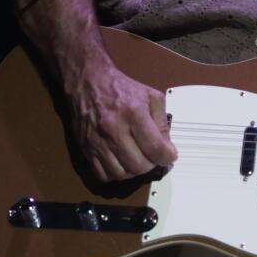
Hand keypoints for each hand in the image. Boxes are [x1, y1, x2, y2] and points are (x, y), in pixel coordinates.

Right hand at [65, 64, 177, 182]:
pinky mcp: (86, 148)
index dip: (167, 157)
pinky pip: (102, 174)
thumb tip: (166, 146)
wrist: (88, 81)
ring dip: (133, 172)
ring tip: (137, 159)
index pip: (155, 148)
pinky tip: (121, 163)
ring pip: (121, 174)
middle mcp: (114, 129)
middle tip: (153, 156)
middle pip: (138, 165)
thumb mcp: (150, 96)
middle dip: (151, 164)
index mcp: (133, 113)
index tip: (169, 155)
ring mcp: (98, 141)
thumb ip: (162, 121)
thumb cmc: (121, 88)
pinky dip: (115, 174)